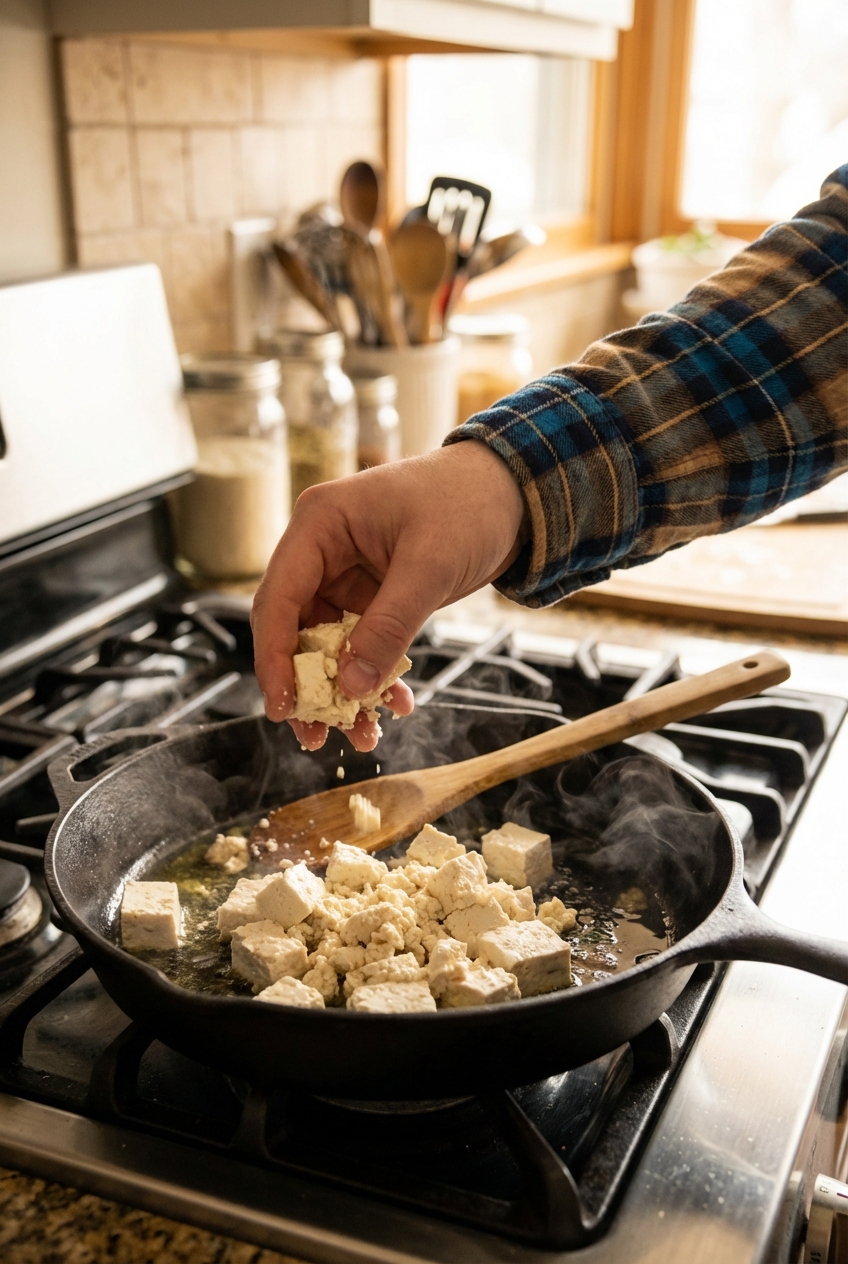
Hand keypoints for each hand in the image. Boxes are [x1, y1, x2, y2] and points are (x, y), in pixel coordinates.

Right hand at [251, 439, 525, 750]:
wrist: (515, 492)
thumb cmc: (470, 504)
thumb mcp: (430, 566)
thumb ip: (389, 626)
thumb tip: (350, 686)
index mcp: (320, 524)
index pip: (277, 598)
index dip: (273, 657)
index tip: (283, 707)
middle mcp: (323, 550)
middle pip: (293, 628)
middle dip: (305, 685)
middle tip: (314, 736)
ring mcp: (346, 574)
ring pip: (326, 645)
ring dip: (341, 690)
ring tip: (361, 735)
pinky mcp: (372, 595)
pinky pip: (360, 644)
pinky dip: (373, 676)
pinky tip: (393, 705)